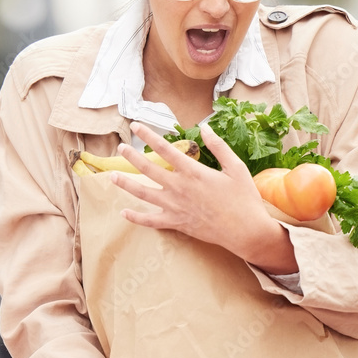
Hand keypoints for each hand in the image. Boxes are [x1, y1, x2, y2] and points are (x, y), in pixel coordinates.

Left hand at [110, 121, 298, 273]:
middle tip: (120, 148)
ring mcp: (175, 207)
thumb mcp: (235, 167)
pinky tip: (124, 212)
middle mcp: (179, 188)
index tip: (136, 126)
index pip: (164, 149)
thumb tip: (205, 127)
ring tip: (113, 176)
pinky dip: (136, 217)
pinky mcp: (176, 223)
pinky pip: (151, 220)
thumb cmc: (244, 198)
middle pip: (148, 169)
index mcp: (193, 172)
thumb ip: (219, 146)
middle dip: (131, 157)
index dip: (148, 135)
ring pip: (143, 194)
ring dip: (126, 184)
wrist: (245, 230)